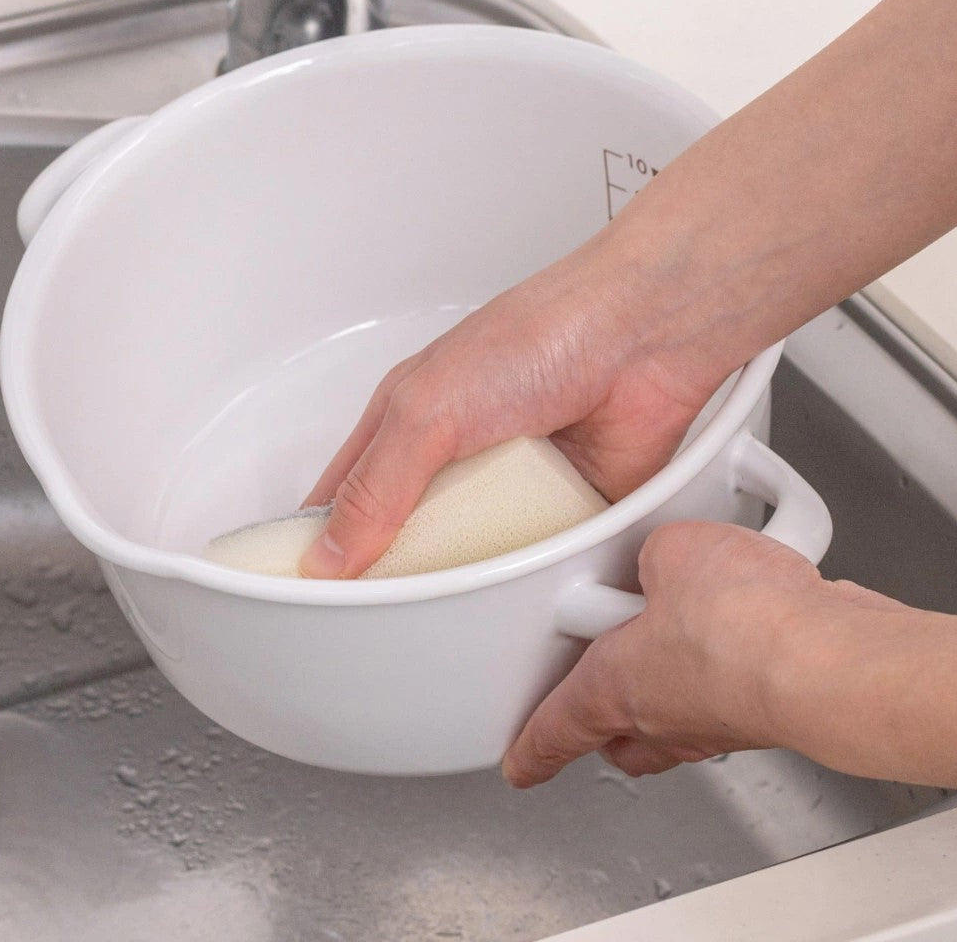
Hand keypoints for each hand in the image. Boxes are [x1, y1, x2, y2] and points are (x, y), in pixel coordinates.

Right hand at [298, 230, 729, 577]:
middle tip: (384, 624)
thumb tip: (331, 553)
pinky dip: (530, 578)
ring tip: (453, 618)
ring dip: (468, 581)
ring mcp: (511, 485)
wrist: (643, 337)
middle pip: (409, 538)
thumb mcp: (428, 410)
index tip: (313, 595)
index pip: (346, 496)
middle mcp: (457, 455)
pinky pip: (537, 563)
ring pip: (473, 559)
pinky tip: (521, 595)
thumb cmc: (541, 333)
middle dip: (399, 576)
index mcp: (408, 421)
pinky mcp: (566, 509)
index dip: (324, 544)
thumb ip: (376, 486)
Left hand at [501, 521, 899, 787]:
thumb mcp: (669, 551)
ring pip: (684, 719)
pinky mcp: (776, 708)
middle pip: (625, 737)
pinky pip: (741, 690)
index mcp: (617, 687)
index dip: (533, 748)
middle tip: (600, 691)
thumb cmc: (741, 622)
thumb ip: (657, 555)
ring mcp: (725, 721)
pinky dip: (737, 660)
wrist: (832, 657)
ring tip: (678, 629)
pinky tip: (749, 615)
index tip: (519, 765)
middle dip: (609, 722)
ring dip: (676, 683)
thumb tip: (669, 559)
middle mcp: (670, 717)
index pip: (560, 727)